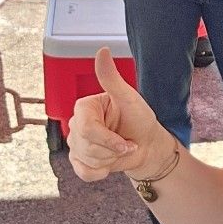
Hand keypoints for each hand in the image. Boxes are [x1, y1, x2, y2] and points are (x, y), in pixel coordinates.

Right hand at [68, 48, 172, 182]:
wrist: (147, 147)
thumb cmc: (140, 120)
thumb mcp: (129, 98)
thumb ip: (111, 78)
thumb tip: (102, 51)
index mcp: (84, 107)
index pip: (85, 129)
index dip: (107, 140)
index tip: (125, 142)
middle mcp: (75, 124)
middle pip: (84, 146)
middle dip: (111, 150)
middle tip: (125, 144)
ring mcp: (75, 144)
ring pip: (85, 160)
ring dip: (108, 160)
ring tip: (119, 150)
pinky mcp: (79, 160)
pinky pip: (83, 172)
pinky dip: (100, 172)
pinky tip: (110, 163)